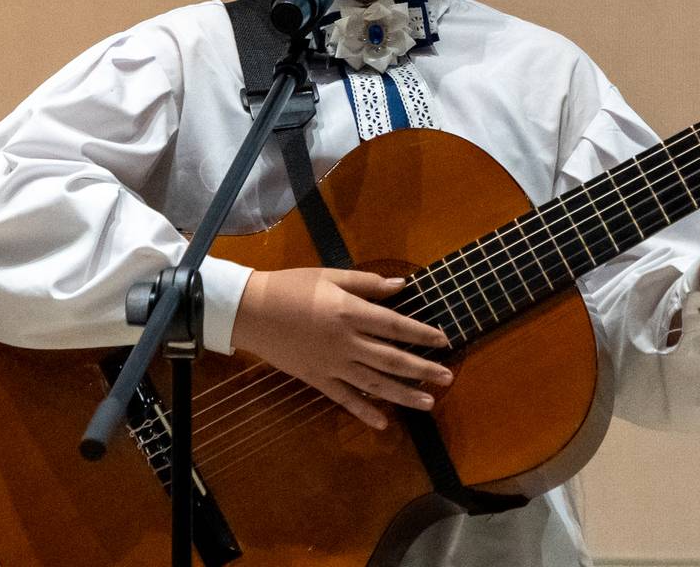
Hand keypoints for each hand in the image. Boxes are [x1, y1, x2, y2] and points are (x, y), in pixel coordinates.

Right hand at [230, 267, 451, 430]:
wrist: (251, 311)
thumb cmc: (291, 287)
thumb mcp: (329, 276)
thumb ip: (366, 283)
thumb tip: (401, 286)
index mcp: (350, 312)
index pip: (396, 326)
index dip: (422, 334)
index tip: (444, 340)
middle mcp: (346, 342)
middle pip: (392, 359)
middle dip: (422, 369)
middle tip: (448, 377)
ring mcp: (332, 364)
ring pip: (374, 383)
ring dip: (403, 394)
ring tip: (429, 403)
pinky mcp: (317, 379)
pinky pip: (344, 398)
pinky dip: (364, 412)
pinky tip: (383, 423)